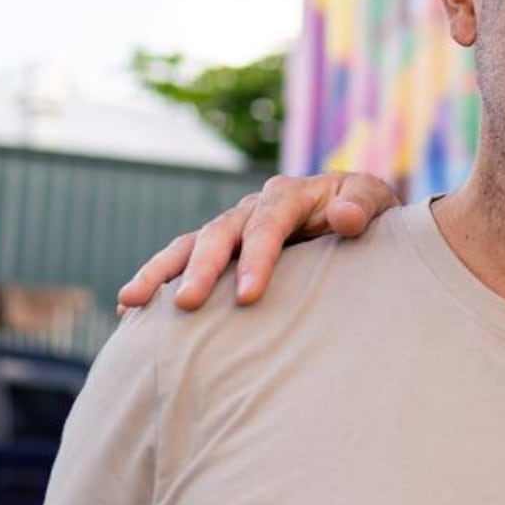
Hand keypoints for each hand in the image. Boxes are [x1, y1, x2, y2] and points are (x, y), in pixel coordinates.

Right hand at [115, 172, 401, 311]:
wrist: (357, 214)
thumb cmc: (367, 213)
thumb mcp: (376, 204)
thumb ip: (362, 207)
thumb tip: (343, 216)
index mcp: (289, 194)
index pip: (268, 224)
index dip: (257, 258)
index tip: (248, 296)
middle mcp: (252, 208)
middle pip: (219, 234)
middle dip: (200, 269)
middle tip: (186, 304)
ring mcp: (232, 228)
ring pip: (188, 246)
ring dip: (159, 273)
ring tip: (131, 301)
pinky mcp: (221, 249)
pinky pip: (182, 261)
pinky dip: (157, 281)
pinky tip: (128, 310)